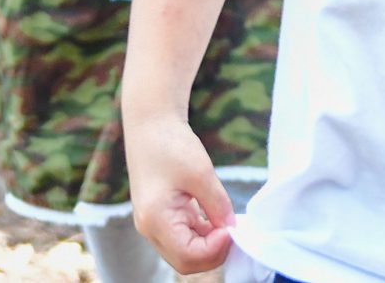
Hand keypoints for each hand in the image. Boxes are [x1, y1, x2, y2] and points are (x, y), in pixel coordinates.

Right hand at [126, 114, 233, 273]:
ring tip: (228, 224)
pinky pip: (183, 238)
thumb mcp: (201, 173)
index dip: (216, 249)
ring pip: (185, 253)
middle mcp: (150, 228)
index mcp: (155, 219)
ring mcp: (153, 224)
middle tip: (235, 231)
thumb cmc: (171, 143)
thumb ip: (218, 205)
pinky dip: (202, 235)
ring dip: (209, 245)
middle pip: (186, 261)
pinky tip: (216, 219)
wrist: (149, 122)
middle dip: (214, 252)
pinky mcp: (160, 217)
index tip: (233, 229)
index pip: (189, 257)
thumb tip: (232, 230)